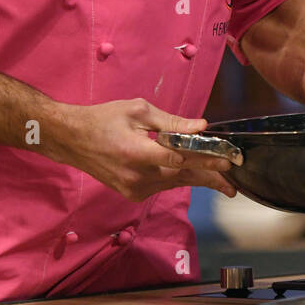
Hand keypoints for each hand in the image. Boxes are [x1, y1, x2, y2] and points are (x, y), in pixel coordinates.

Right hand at [56, 98, 237, 201]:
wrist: (71, 139)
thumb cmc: (103, 119)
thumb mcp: (138, 111)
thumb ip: (171, 122)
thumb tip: (200, 127)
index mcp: (138, 153)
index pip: (180, 159)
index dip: (205, 159)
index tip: (226, 159)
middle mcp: (136, 176)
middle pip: (181, 177)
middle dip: (209, 179)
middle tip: (233, 184)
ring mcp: (133, 188)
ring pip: (173, 183)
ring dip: (197, 180)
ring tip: (221, 182)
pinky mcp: (131, 193)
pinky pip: (161, 186)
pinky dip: (178, 179)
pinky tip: (193, 175)